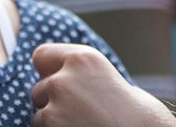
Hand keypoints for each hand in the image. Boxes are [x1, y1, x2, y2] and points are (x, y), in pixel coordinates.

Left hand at [30, 43, 175, 126]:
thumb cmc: (137, 115)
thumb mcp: (107, 78)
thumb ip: (81, 72)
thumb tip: (53, 75)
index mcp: (83, 59)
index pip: (41, 55)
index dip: (48, 70)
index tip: (56, 80)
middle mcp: (64, 79)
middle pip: (39, 88)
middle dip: (53, 101)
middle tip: (80, 113)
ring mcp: (55, 107)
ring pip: (39, 115)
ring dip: (54, 122)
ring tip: (84, 125)